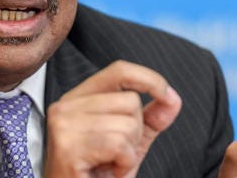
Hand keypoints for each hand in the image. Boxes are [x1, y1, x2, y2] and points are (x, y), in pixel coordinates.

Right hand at [44, 60, 181, 177]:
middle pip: (129, 101)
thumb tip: (173, 98)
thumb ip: (150, 119)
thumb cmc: (98, 174)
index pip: (119, 70)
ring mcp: (63, 125)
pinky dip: (124, 163)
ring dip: (129, 152)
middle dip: (136, 132)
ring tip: (110, 164)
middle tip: (116, 155)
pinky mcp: (68, 148)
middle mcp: (65, 106)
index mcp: (77, 98)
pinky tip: (109, 172)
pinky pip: (119, 144)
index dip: (149, 79)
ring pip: (127, 124)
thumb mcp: (129, 142)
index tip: (166, 95)